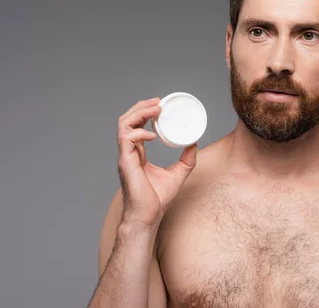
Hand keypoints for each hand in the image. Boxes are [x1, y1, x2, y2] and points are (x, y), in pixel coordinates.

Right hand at [117, 97, 197, 226]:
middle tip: (158, 101)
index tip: (159, 104)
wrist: (148, 215)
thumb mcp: (178, 173)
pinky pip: (127, 139)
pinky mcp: (125, 162)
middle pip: (127, 120)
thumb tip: (194, 144)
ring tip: (156, 109)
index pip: (136, 125)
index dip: (144, 112)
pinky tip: (153, 135)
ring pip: (124, 125)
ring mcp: (125, 156)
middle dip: (141, 107)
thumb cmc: (157, 199)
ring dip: (139, 113)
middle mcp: (129, 152)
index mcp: (137, 153)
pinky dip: (140, 133)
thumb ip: (186, 159)